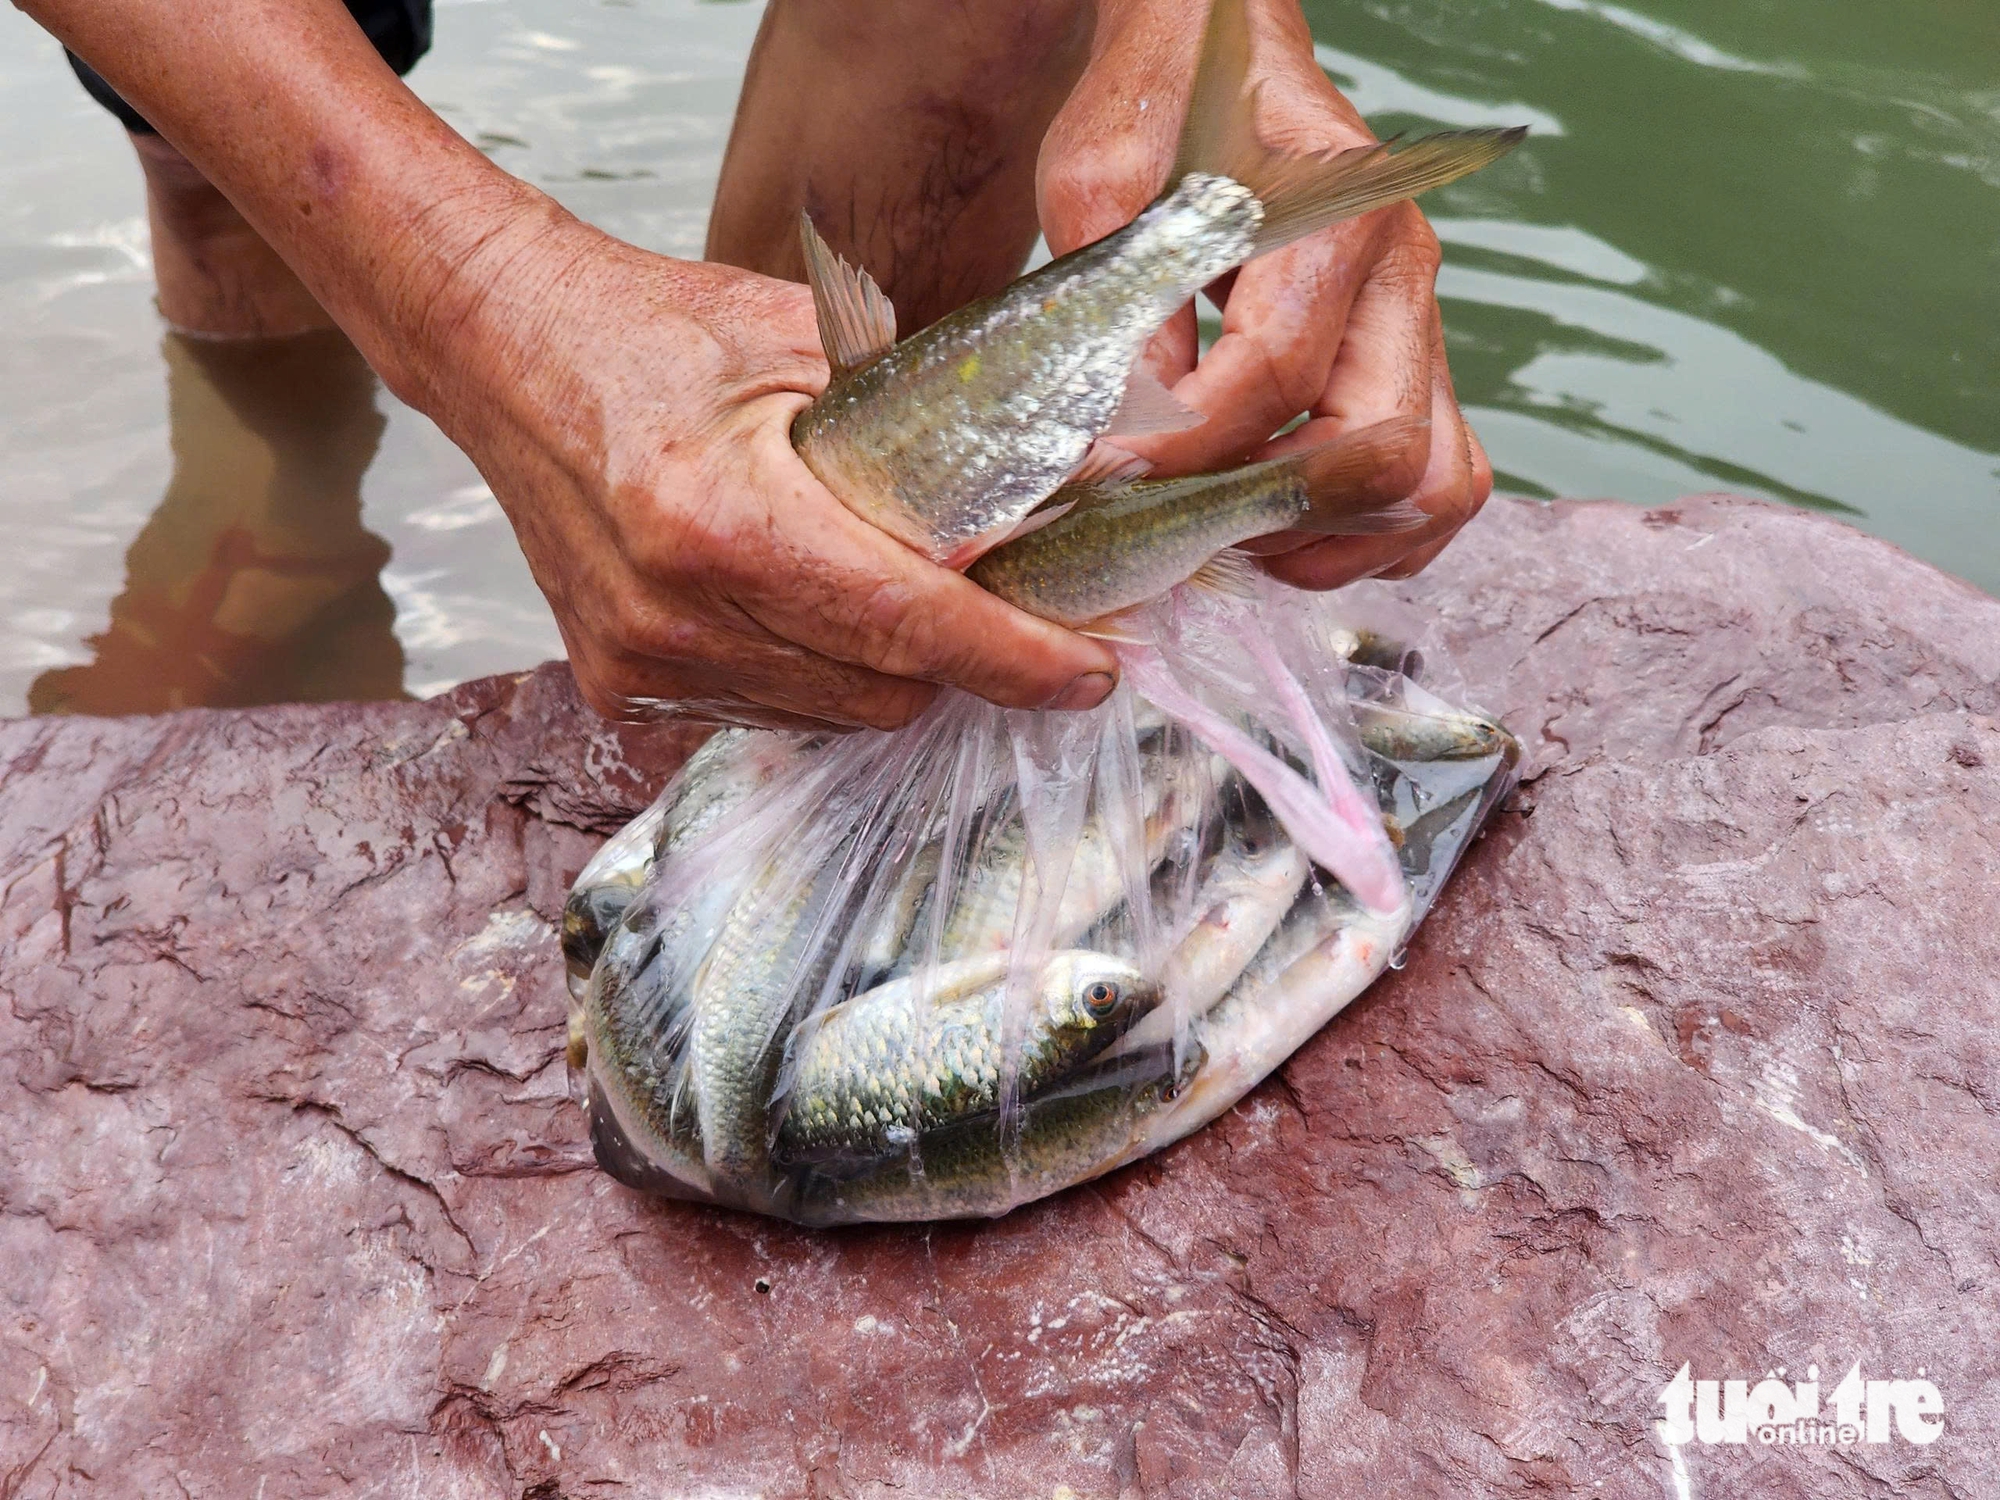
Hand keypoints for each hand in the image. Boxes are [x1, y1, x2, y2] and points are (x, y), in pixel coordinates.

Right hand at [414, 204, 1118, 730]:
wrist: (504, 355)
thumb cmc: (653, 331)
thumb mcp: (801, 343)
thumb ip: (924, 420)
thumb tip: (1065, 475)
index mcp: (723, 516)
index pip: (905, 622)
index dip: (1013, 658)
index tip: (1091, 673)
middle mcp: (676, 611)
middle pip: (884, 688)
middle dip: (962, 659)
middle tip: (1004, 606)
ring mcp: (641, 661)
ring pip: (832, 716)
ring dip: (889, 672)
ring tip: (892, 592)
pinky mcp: (620, 685)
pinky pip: (769, 713)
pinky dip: (818, 677)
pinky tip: (811, 608)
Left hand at [1036, 0, 1492, 587]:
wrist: (1229, 52)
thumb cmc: (1168, 107)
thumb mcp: (1104, 176)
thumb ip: (1119, 297)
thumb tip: (1136, 428)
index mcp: (1335, 218)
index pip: (1273, 377)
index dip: (1183, 449)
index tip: (1106, 474)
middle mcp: (1402, 277)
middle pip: (1382, 449)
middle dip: (1269, 510)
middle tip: (1178, 520)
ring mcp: (1423, 327)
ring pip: (1434, 485)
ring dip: (1335, 539)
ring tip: (1238, 536)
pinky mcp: (1418, 364)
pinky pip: (1446, 482)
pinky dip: (1376, 532)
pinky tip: (1287, 527)